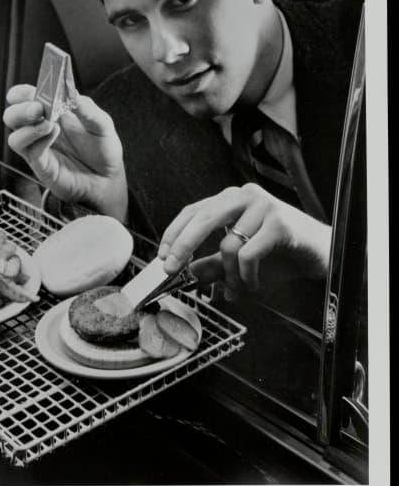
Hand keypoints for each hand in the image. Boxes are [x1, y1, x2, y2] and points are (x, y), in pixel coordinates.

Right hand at [3, 84, 128, 221]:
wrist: (108, 179)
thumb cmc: (102, 150)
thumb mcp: (101, 122)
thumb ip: (85, 107)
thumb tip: (70, 91)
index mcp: (51, 111)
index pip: (24, 98)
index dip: (22, 93)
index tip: (32, 91)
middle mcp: (40, 129)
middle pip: (11, 116)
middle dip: (21, 109)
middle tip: (38, 108)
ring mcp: (39, 148)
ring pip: (14, 136)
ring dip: (27, 127)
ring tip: (49, 124)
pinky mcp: (41, 165)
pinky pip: (29, 152)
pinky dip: (38, 141)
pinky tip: (53, 134)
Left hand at [157, 183, 330, 299]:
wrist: (323, 253)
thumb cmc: (281, 253)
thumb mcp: (240, 261)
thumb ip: (213, 264)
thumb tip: (187, 272)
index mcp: (231, 199)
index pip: (193, 211)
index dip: (174, 233)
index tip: (162, 257)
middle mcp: (245, 196)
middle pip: (202, 218)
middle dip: (183, 247)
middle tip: (171, 270)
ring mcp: (264, 206)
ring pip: (227, 245)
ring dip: (229, 276)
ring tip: (239, 289)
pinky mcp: (280, 223)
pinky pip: (248, 255)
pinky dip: (247, 277)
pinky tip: (255, 284)